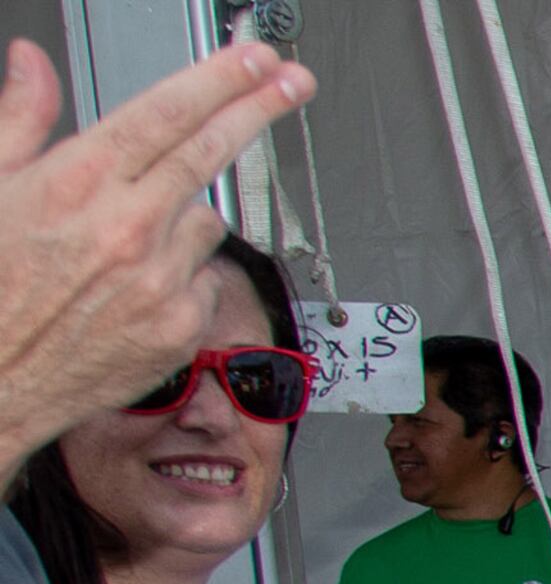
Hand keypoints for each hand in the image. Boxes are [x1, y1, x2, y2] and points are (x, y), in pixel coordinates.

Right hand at [0, 42, 314, 477]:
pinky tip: (135, 285)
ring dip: (181, 217)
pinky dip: (180, 275)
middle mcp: (127, 227)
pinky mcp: (178, 324)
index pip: (166, 113)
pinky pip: (202, 279)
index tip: (254, 59)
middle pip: (211, 150)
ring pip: (205, 220)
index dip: (219, 80)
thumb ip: (21, 118)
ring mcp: (158, 278)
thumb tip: (31, 63)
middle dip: (258, 107)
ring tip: (125, 240)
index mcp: (78, 182)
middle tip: (291, 81)